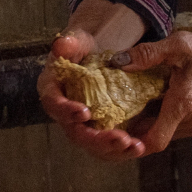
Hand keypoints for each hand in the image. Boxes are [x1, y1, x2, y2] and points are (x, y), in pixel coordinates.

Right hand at [38, 0, 153, 161]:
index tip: (84, 112)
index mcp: (52, 91)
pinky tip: (139, 147)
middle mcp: (64, 114)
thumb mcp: (76, 41)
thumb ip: (68, 43)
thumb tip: (61, 45)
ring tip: (135, 147)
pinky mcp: (99, 132)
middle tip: (120, 138)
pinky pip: (108, 148)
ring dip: (114, 150)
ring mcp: (82, 126)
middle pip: (75, 133)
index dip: (66, 111)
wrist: (93, 58)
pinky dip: (124, 150)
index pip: (53, 104)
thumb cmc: (81, 49)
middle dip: (97, 139)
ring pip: (93, 146)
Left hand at [115, 32, 191, 153]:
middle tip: (117, 114)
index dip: (132, 141)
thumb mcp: (180, 44)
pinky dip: (166, 120)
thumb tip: (118, 62)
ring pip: (168, 133)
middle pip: (157, 137)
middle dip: (137, 129)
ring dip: (151, 124)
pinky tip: (157, 103)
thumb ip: (148, 54)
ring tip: (134, 106)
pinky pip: (180, 128)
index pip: (154, 140)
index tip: (115, 131)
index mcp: (184, 104)